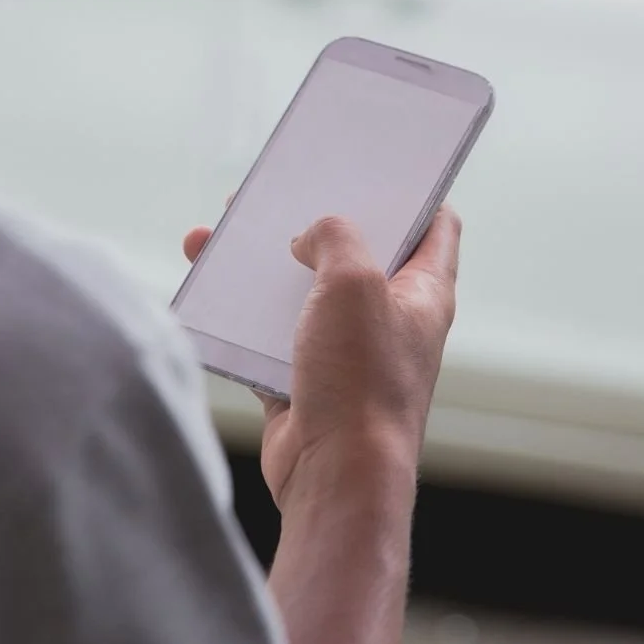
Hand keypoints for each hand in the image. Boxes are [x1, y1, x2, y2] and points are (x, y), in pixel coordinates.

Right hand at [181, 206, 461, 511]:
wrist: (334, 478)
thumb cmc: (360, 381)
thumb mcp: (353, 282)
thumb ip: (335, 237)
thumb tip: (309, 234)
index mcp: (424, 291)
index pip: (437, 225)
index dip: (414, 190)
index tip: (377, 164)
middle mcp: (391, 319)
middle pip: (356, 253)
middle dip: (314, 220)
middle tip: (279, 190)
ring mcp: (347, 352)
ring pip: (302, 291)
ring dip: (261, 263)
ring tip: (218, 231)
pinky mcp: (304, 381)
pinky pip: (266, 335)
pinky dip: (237, 313)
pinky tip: (205, 286)